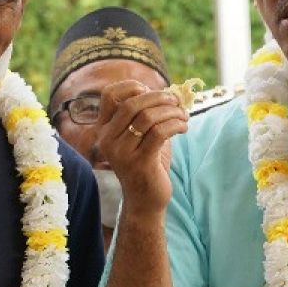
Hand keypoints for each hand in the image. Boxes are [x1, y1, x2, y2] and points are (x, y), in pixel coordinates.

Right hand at [95, 81, 188, 216]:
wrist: (145, 200)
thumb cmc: (146, 163)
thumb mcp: (140, 136)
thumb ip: (145, 113)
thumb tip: (168, 91)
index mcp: (104, 130)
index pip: (109, 95)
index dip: (131, 86)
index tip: (151, 90)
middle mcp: (107, 140)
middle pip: (132, 103)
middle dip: (159, 97)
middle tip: (176, 101)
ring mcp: (122, 152)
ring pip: (148, 117)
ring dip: (171, 111)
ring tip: (183, 116)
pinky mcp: (140, 163)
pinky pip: (160, 132)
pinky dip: (176, 125)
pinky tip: (183, 128)